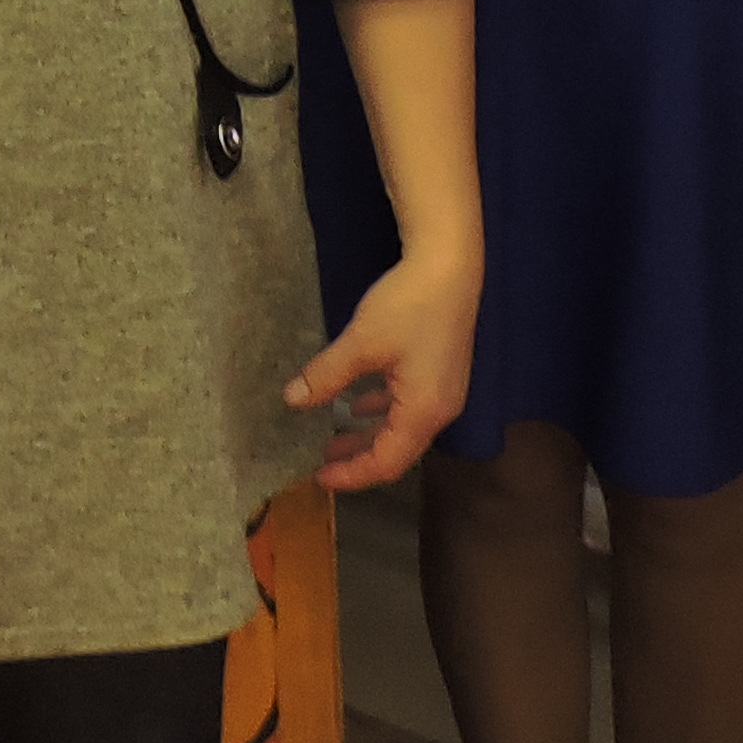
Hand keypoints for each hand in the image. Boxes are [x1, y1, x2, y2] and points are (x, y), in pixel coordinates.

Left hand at [288, 238, 479, 490]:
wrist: (450, 264)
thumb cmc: (407, 305)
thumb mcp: (361, 343)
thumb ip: (327, 375)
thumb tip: (291, 401)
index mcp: (424, 413)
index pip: (386, 463)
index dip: (352, 475)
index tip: (318, 478)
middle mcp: (441, 411)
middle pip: (397, 452)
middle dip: (358, 459)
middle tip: (321, 463)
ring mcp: (445, 392)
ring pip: (402, 429)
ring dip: (368, 435)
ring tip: (333, 438)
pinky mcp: (442, 372)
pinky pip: (409, 407)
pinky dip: (382, 411)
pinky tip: (359, 403)